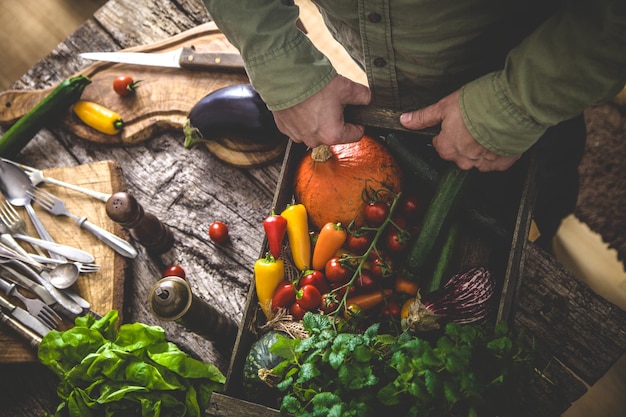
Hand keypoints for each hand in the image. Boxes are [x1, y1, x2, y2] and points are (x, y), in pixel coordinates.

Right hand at [273, 74, 370, 147]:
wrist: (284, 77)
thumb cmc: (314, 85)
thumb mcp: (346, 87)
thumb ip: (363, 96)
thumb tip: (368, 99)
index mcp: (333, 135)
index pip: (356, 135)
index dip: (359, 123)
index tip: (356, 114)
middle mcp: (315, 141)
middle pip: (334, 133)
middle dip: (336, 119)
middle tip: (333, 101)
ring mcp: (298, 136)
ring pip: (316, 130)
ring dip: (318, 119)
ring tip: (316, 100)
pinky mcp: (285, 128)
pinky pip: (299, 126)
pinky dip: (302, 117)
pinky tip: (303, 103)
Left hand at [400, 90, 519, 171]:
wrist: (512, 107)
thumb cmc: (478, 104)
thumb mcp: (444, 106)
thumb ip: (424, 117)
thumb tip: (404, 120)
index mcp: (446, 149)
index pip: (441, 144)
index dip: (448, 131)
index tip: (457, 121)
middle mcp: (463, 161)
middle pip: (459, 153)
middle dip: (464, 140)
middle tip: (474, 122)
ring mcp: (484, 164)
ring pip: (477, 158)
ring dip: (481, 146)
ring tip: (489, 127)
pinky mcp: (503, 162)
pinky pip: (497, 161)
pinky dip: (498, 150)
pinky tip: (500, 136)